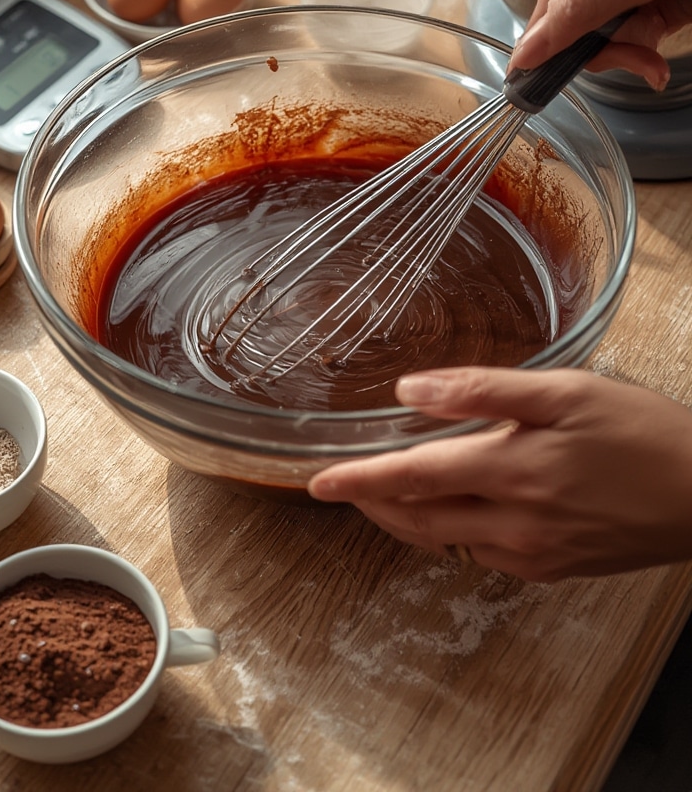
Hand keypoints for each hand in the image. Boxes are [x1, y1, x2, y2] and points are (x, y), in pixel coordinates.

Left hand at [307, 367, 691, 581]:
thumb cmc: (641, 433)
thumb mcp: (566, 392)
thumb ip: (484, 391)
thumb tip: (411, 390)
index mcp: (510, 470)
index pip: (411, 478)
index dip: (359, 480)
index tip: (316, 482)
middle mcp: (512, 523)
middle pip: (417, 518)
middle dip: (372, 504)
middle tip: (341, 486)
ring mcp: (531, 552)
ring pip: (443, 540)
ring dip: (404, 520)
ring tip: (381, 497)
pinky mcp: (550, 568)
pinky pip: (480, 553)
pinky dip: (448, 533)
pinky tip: (448, 512)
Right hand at [508, 0, 691, 89]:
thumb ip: (587, 4)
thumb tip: (528, 46)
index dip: (543, 39)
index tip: (532, 83)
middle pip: (579, 16)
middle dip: (599, 48)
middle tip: (631, 61)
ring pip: (610, 32)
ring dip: (628, 55)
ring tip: (653, 65)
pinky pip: (641, 35)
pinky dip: (646, 54)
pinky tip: (658, 66)